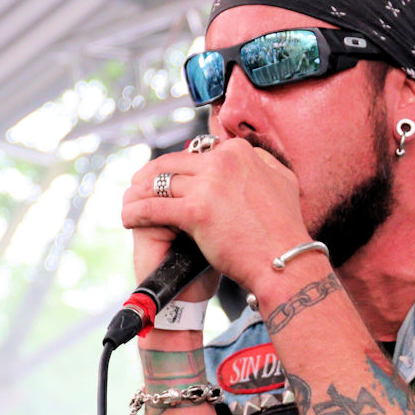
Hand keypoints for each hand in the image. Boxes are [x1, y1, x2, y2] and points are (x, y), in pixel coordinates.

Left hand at [121, 138, 313, 291]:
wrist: (285, 261)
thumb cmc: (284, 231)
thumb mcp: (282, 181)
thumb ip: (262, 164)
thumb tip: (249, 155)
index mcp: (241, 152)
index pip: (197, 153)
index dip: (179, 167)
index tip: (170, 178)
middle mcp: (224, 162)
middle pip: (173, 164)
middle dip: (151, 176)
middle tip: (138, 187)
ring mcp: (210, 185)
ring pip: (159, 184)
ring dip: (139, 194)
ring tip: (130, 203)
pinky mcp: (197, 211)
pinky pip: (154, 208)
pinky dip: (136, 212)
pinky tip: (128, 219)